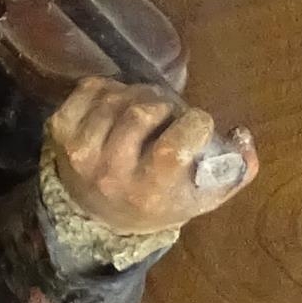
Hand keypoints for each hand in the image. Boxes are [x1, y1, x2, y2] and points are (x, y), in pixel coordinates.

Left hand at [46, 78, 259, 237]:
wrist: (100, 215)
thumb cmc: (162, 201)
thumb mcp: (205, 196)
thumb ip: (236, 169)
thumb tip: (241, 133)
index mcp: (149, 190)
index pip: (175, 144)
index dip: (195, 122)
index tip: (198, 123)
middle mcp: (110, 172)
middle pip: (143, 112)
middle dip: (167, 104)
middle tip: (172, 113)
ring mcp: (80, 150)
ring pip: (118, 97)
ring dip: (140, 93)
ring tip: (149, 107)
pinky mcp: (60, 131)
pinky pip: (90, 88)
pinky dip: (111, 87)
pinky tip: (120, 102)